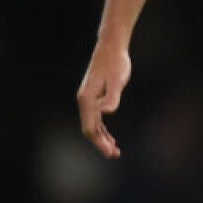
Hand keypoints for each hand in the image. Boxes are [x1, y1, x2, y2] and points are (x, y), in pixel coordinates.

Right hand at [77, 43, 132, 158]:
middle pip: (90, 129)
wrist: (111, 48)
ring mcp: (88, 99)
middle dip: (101, 144)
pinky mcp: (94, 97)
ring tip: (114, 151)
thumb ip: (112, 97)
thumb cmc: (116, 63)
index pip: (90, 128)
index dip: (99, 142)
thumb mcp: (118, 80)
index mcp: (87, 99)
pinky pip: (95, 119)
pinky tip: (110, 138)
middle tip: (115, 155)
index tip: (110, 152)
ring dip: (102, 139)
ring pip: (92, 125)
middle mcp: (84, 101)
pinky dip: (102, 130)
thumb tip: (105, 112)